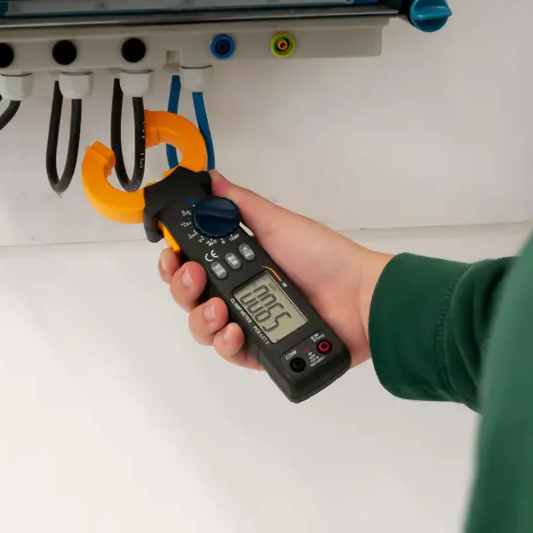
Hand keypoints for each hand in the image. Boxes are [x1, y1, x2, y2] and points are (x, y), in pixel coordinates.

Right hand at [159, 171, 391, 369]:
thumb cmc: (324, 257)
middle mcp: (243, 294)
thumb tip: (213, 178)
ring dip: (202, 318)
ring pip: (206, 329)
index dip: (176, 263)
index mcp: (243, 263)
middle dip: (183, 288)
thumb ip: (242, 205)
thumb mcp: (279, 223)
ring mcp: (252, 324)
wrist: (359, 298)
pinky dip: (227, 344)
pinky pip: (233, 354)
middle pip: (193, 298)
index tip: (172, 256)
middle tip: (195, 277)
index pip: (195, 266)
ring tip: (220, 308)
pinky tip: (235, 332)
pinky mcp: (264, 352)